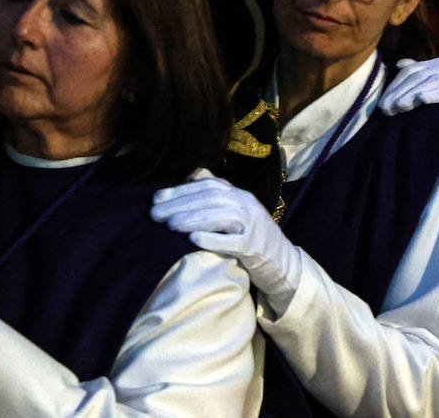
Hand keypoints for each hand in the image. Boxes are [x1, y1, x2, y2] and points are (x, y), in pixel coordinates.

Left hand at [151, 173, 302, 312]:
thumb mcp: (237, 210)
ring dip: (193, 219)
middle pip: (211, 199)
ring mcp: (253, 225)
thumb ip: (218, 193)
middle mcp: (247, 205)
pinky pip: (233, 242)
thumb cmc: (252, 237)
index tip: (156, 199)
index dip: (181, 191)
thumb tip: (191, 175)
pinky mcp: (255, 248)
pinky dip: (213, 239)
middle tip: (155, 214)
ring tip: (170, 225)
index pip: (208, 186)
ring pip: (220, 216)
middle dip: (180, 205)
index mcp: (240, 195)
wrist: (283, 262)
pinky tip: (193, 240)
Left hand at [378, 58, 438, 115]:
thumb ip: (419, 74)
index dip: (395, 86)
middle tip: (387, 109)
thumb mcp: (435, 86)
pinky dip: (436, 94)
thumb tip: (400, 63)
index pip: (411, 71)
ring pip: (431, 83)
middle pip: (419, 77)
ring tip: (400, 107)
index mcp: (438, 64)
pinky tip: (423, 100)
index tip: (382, 104)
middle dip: (400, 93)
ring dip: (413, 95)